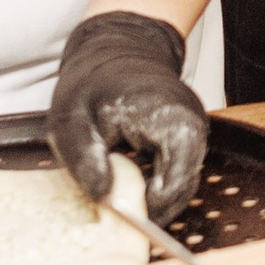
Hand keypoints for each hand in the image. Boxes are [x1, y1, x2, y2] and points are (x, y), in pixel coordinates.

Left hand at [51, 9, 207, 219]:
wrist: (114, 47)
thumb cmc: (91, 80)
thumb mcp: (71, 120)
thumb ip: (85, 161)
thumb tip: (104, 199)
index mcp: (167, 117)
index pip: (175, 181)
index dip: (150, 207)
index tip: (122, 216)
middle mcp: (190, 122)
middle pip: (184, 185)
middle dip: (154, 207)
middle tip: (120, 217)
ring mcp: (193, 126)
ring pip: (184, 180)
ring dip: (157, 196)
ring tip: (124, 199)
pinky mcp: (188, 131)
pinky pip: (180, 168)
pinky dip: (159, 181)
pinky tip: (134, 182)